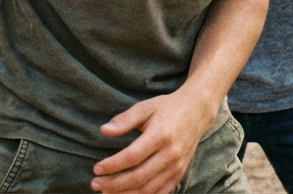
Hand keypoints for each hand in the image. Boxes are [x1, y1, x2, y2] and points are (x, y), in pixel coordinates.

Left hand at [92, 91, 213, 193]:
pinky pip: (161, 192)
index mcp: (160, 135)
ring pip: (148, 189)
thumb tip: (103, 130)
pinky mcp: (180, 173)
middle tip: (96, 184)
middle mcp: (171, 154)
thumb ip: (125, 120)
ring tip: (107, 192)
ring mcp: (177, 166)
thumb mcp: (145, 107)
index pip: (132, 157)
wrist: (197, 111)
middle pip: (138, 177)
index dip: (112, 166)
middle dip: (114, 184)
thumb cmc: (167, 108)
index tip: (96, 169)